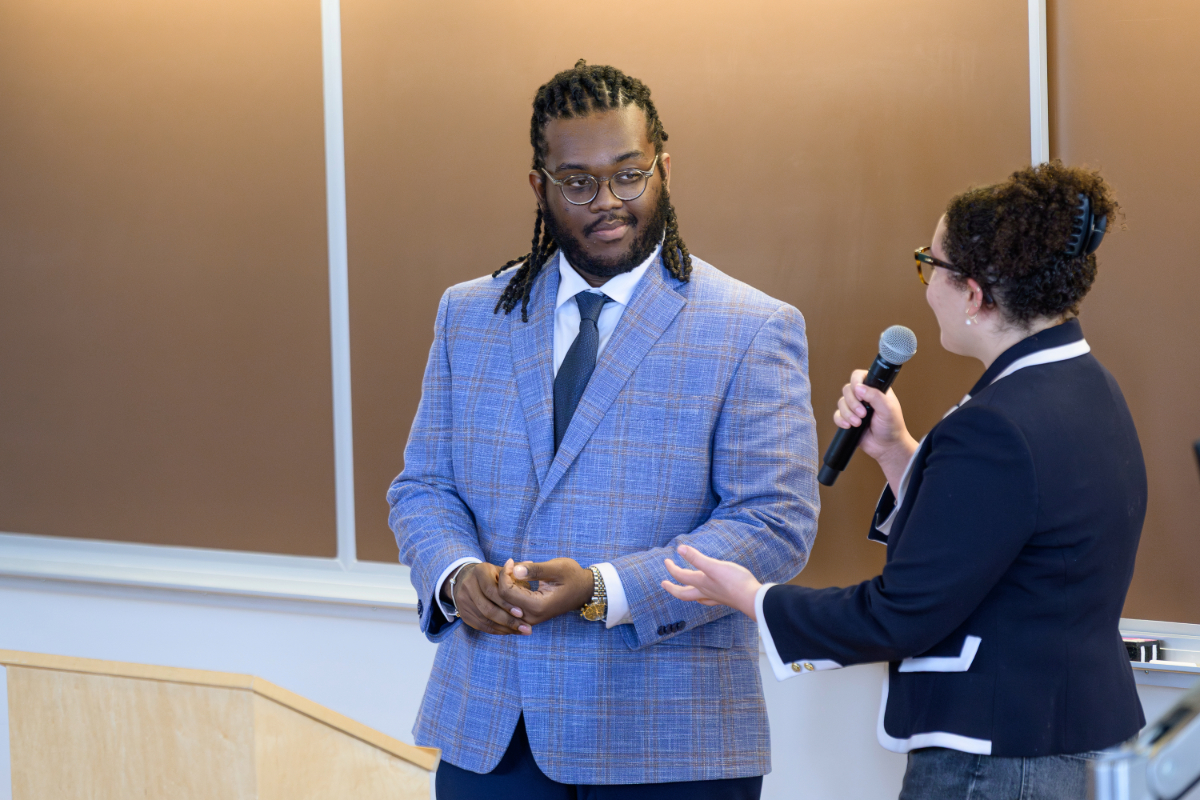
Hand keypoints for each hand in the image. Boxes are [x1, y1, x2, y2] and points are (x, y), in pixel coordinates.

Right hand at [441, 562, 530, 635]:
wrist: (466, 578)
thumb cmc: (492, 575)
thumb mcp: (502, 569)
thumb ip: (516, 570)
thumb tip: (531, 565)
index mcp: (480, 572)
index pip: (492, 591)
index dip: (506, 603)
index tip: (522, 613)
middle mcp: (468, 585)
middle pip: (487, 608)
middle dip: (508, 620)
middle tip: (525, 628)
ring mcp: (463, 601)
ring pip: (484, 619)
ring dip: (504, 628)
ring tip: (520, 631)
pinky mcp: (463, 613)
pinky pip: (481, 625)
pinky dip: (496, 630)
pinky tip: (509, 631)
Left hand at [497, 558, 593, 624]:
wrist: (585, 590)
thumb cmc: (573, 576)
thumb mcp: (557, 568)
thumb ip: (535, 570)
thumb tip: (515, 570)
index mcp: (538, 606)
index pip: (506, 592)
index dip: (505, 574)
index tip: (512, 561)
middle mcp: (532, 617)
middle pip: (502, 600)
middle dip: (504, 580)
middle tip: (515, 564)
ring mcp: (531, 619)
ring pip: (505, 604)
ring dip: (507, 586)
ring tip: (520, 571)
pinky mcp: (530, 617)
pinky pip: (511, 607)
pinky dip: (511, 592)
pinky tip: (521, 580)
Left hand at [660, 545, 760, 619]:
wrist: (752, 598)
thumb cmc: (734, 581)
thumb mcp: (714, 566)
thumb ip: (696, 558)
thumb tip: (679, 549)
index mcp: (701, 583)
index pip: (681, 576)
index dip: (671, 568)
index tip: (666, 561)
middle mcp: (705, 592)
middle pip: (683, 593)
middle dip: (672, 588)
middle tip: (664, 584)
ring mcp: (714, 597)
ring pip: (696, 597)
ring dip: (686, 593)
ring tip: (683, 589)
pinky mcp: (724, 599)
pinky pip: (708, 600)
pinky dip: (702, 597)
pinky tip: (706, 595)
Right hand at [834, 369, 918, 491]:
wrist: (887, 447)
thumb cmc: (892, 427)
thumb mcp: (888, 409)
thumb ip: (875, 396)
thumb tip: (859, 387)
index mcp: (875, 390)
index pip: (860, 376)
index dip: (856, 381)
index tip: (859, 393)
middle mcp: (864, 397)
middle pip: (847, 389)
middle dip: (852, 403)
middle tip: (863, 413)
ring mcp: (855, 408)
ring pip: (841, 403)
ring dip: (848, 414)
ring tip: (858, 423)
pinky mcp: (848, 419)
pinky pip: (837, 415)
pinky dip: (841, 420)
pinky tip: (849, 426)